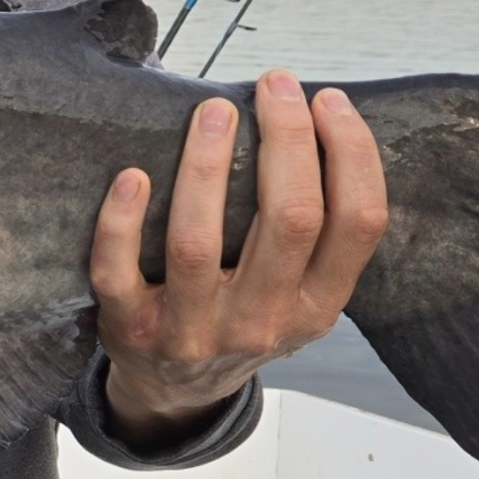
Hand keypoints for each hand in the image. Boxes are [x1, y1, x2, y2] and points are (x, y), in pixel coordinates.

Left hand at [90, 69, 387, 445]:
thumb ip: (312, 233)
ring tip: (213, 112)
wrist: (176, 394)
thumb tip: (311, 121)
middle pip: (291, 220)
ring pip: (200, 242)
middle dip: (288, 140)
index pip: (358, 224)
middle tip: (273, 84)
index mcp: (317, 307)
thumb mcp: (297, 295)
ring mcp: (193, 329)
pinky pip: (119, 270)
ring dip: (206, 167)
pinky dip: (121, 220)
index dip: (352, 154)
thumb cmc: (240, 317)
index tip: (328, 100)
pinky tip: (132, 175)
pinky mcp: (132, 328)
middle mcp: (262, 321)